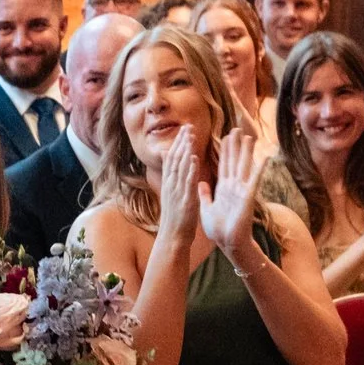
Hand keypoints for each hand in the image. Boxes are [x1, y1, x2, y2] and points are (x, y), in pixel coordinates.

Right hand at [156, 123, 201, 249]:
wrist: (173, 237)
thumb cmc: (175, 218)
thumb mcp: (171, 196)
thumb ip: (172, 179)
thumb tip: (170, 165)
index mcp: (169, 184)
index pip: (172, 159)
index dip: (177, 144)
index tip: (184, 130)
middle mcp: (171, 185)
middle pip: (175, 159)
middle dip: (181, 142)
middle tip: (188, 126)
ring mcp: (177, 192)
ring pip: (180, 167)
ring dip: (185, 151)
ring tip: (191, 136)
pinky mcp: (185, 200)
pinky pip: (187, 182)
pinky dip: (190, 169)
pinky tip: (194, 158)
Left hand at [199, 128, 261, 259]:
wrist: (228, 243)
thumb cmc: (218, 229)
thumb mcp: (207, 207)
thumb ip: (205, 194)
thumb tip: (201, 183)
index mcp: (223, 188)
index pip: (224, 165)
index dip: (225, 151)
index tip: (225, 136)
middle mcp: (234, 187)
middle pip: (235, 161)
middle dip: (235, 146)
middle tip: (237, 129)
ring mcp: (242, 191)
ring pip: (244, 167)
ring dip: (246, 152)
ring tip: (249, 136)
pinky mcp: (248, 198)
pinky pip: (254, 181)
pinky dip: (259, 169)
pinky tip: (264, 157)